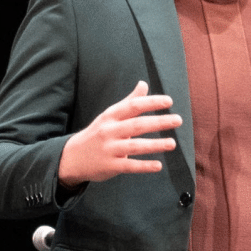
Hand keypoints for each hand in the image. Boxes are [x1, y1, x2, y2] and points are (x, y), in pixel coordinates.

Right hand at [58, 81, 181, 186]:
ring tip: (173, 143)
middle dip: (158, 122)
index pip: (133, 106)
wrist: (72, 157)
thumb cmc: (98, 133)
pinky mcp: (110, 166)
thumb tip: (144, 84)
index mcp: (111, 116)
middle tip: (178, 120)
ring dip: (155, 144)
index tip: (169, 101)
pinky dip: (144, 166)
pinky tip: (159, 166)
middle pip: (136, 125)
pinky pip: (129, 166)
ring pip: (135, 146)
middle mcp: (109, 131)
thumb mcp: (110, 115)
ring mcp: (109, 149)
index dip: (151, 102)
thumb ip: (129, 101)